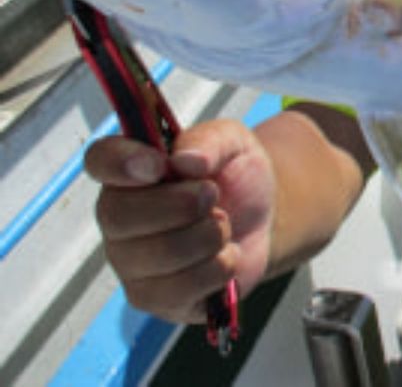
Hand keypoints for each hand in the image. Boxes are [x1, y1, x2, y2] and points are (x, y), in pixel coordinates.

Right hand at [84, 119, 275, 323]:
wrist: (263, 218)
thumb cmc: (234, 176)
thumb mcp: (232, 142)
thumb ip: (208, 141)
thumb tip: (185, 160)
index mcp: (129, 171)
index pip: (100, 161)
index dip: (122, 163)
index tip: (159, 165)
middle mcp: (118, 218)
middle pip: (120, 215)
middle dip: (182, 203)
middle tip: (213, 194)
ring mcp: (131, 263)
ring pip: (161, 254)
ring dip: (210, 235)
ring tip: (223, 224)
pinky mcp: (154, 298)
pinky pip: (182, 288)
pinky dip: (220, 266)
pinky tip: (224, 255)